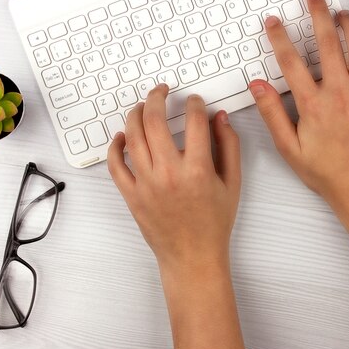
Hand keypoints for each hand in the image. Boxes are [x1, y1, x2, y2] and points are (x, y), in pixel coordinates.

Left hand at [107, 84, 240, 271]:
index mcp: (197, 169)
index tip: (194, 101)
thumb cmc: (214, 223)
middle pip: (154, 120)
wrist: (193, 257)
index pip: (194, 120)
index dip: (194, 103)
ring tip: (142, 107)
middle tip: (161, 91)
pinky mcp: (132, 195)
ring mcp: (146, 184)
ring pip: (132, 136)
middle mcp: (169, 173)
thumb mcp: (232, 183)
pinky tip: (122, 136)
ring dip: (135, 114)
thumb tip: (220, 118)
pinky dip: (115, 146)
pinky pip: (116, 165)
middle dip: (157, 97)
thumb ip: (229, 147)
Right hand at [249, 0, 348, 219]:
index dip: (280, 38)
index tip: (274, 23)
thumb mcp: (288, 147)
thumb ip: (272, 113)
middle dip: (318, 14)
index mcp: (314, 105)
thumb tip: (259, 86)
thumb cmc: (328, 172)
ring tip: (341, 12)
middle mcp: (341, 94)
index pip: (291, 61)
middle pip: (328, 42)